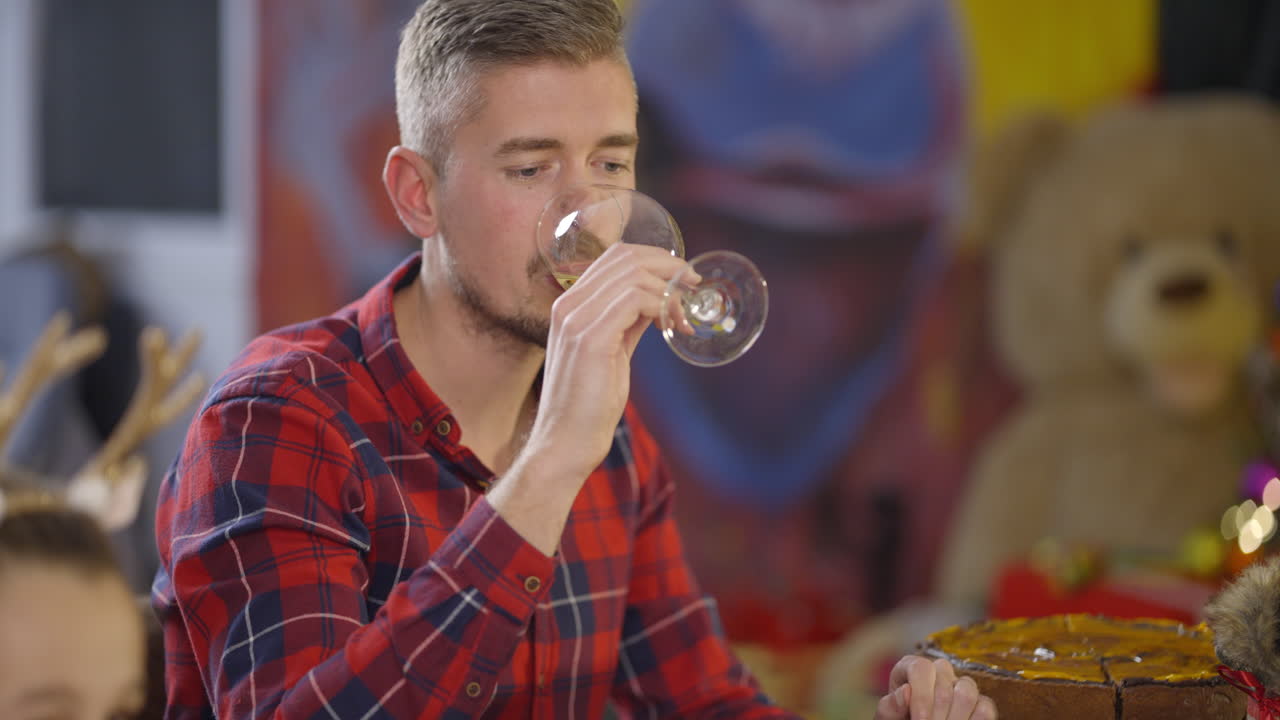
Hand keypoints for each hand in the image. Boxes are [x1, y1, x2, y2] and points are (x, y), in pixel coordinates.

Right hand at [524, 243, 693, 480]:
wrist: (566, 443)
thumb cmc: (589, 405)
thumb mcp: (612, 352)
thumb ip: (627, 322)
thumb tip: (656, 303)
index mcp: (570, 305)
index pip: (615, 257)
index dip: (655, 259)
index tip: (682, 280)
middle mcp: (568, 305)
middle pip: (626, 256)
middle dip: (668, 267)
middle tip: (693, 287)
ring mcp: (575, 319)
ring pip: (634, 275)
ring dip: (669, 292)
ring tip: (682, 319)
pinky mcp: (590, 338)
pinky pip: (635, 299)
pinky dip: (661, 307)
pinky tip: (670, 328)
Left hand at [875, 656, 996, 719]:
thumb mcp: (889, 716)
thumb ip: (889, 707)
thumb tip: (905, 692)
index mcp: (913, 668)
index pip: (922, 668)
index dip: (921, 695)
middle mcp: (939, 672)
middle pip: (945, 681)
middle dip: (936, 713)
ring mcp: (961, 686)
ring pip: (967, 691)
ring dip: (955, 717)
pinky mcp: (979, 703)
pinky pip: (986, 707)